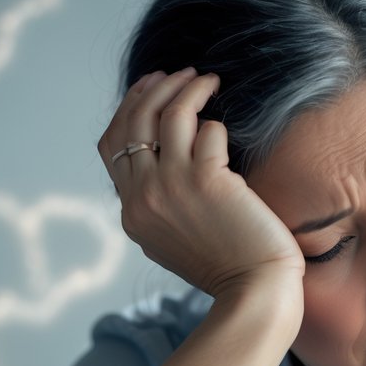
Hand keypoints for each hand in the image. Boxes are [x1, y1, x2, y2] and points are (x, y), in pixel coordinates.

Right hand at [98, 67, 304, 300]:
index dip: (126, 109)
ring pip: (168, 115)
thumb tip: (160, 158)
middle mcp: (143, 197)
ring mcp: (172, 188)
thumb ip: (156, 203)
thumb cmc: (226, 266)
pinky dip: (217, 123)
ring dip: (187, 89)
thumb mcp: (170, 239)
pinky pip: (207, 131)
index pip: (111, 146)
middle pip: (134, 122)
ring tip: (207, 80)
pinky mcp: (207, 181)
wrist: (254, 290)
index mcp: (131, 213)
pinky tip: (228, 124)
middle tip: (180, 75)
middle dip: (154, 88)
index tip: (147, 88)